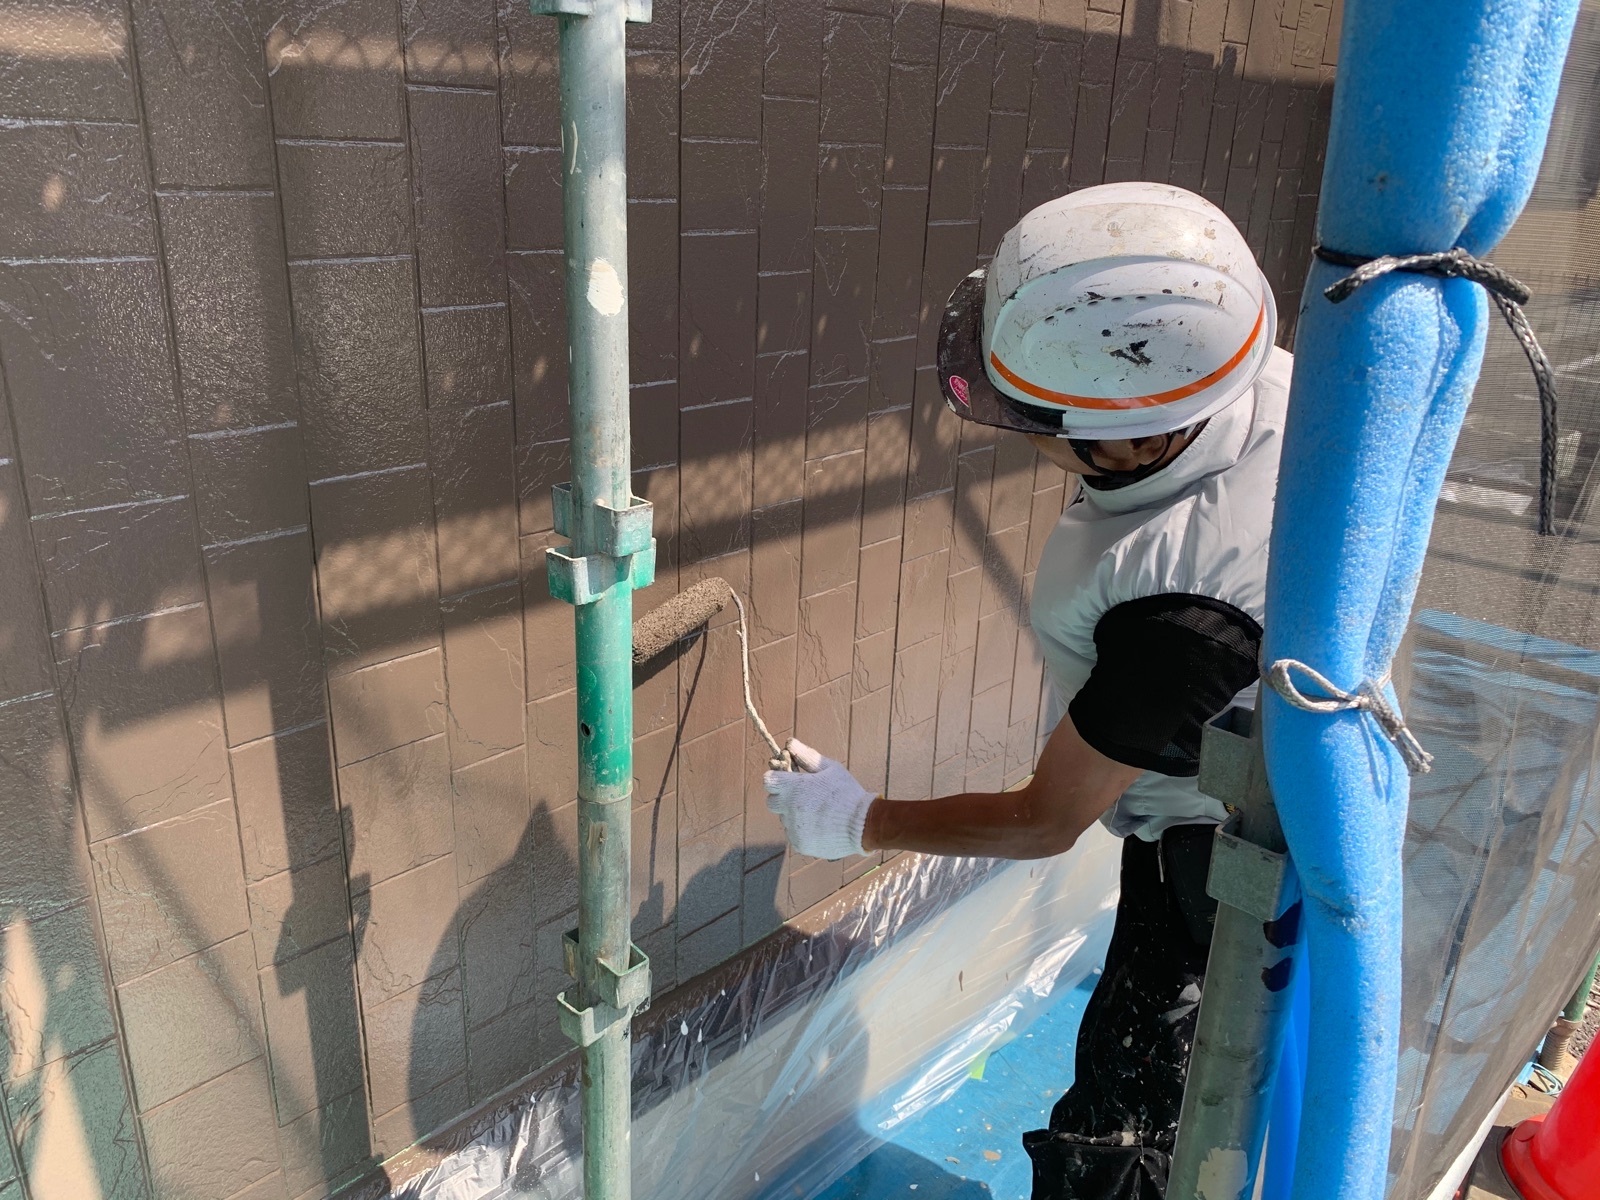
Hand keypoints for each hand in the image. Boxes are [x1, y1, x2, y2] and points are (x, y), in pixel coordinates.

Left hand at [762, 738, 874, 860]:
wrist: (863, 825)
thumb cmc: (847, 792)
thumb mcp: (830, 768)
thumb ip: (806, 756)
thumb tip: (789, 743)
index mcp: (793, 788)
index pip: (768, 780)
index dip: (777, 779)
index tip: (789, 780)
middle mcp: (788, 809)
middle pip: (772, 802)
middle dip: (783, 798)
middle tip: (803, 797)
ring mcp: (793, 828)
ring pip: (785, 819)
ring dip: (795, 815)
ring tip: (819, 813)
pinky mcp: (799, 844)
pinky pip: (794, 834)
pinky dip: (803, 830)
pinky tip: (821, 826)